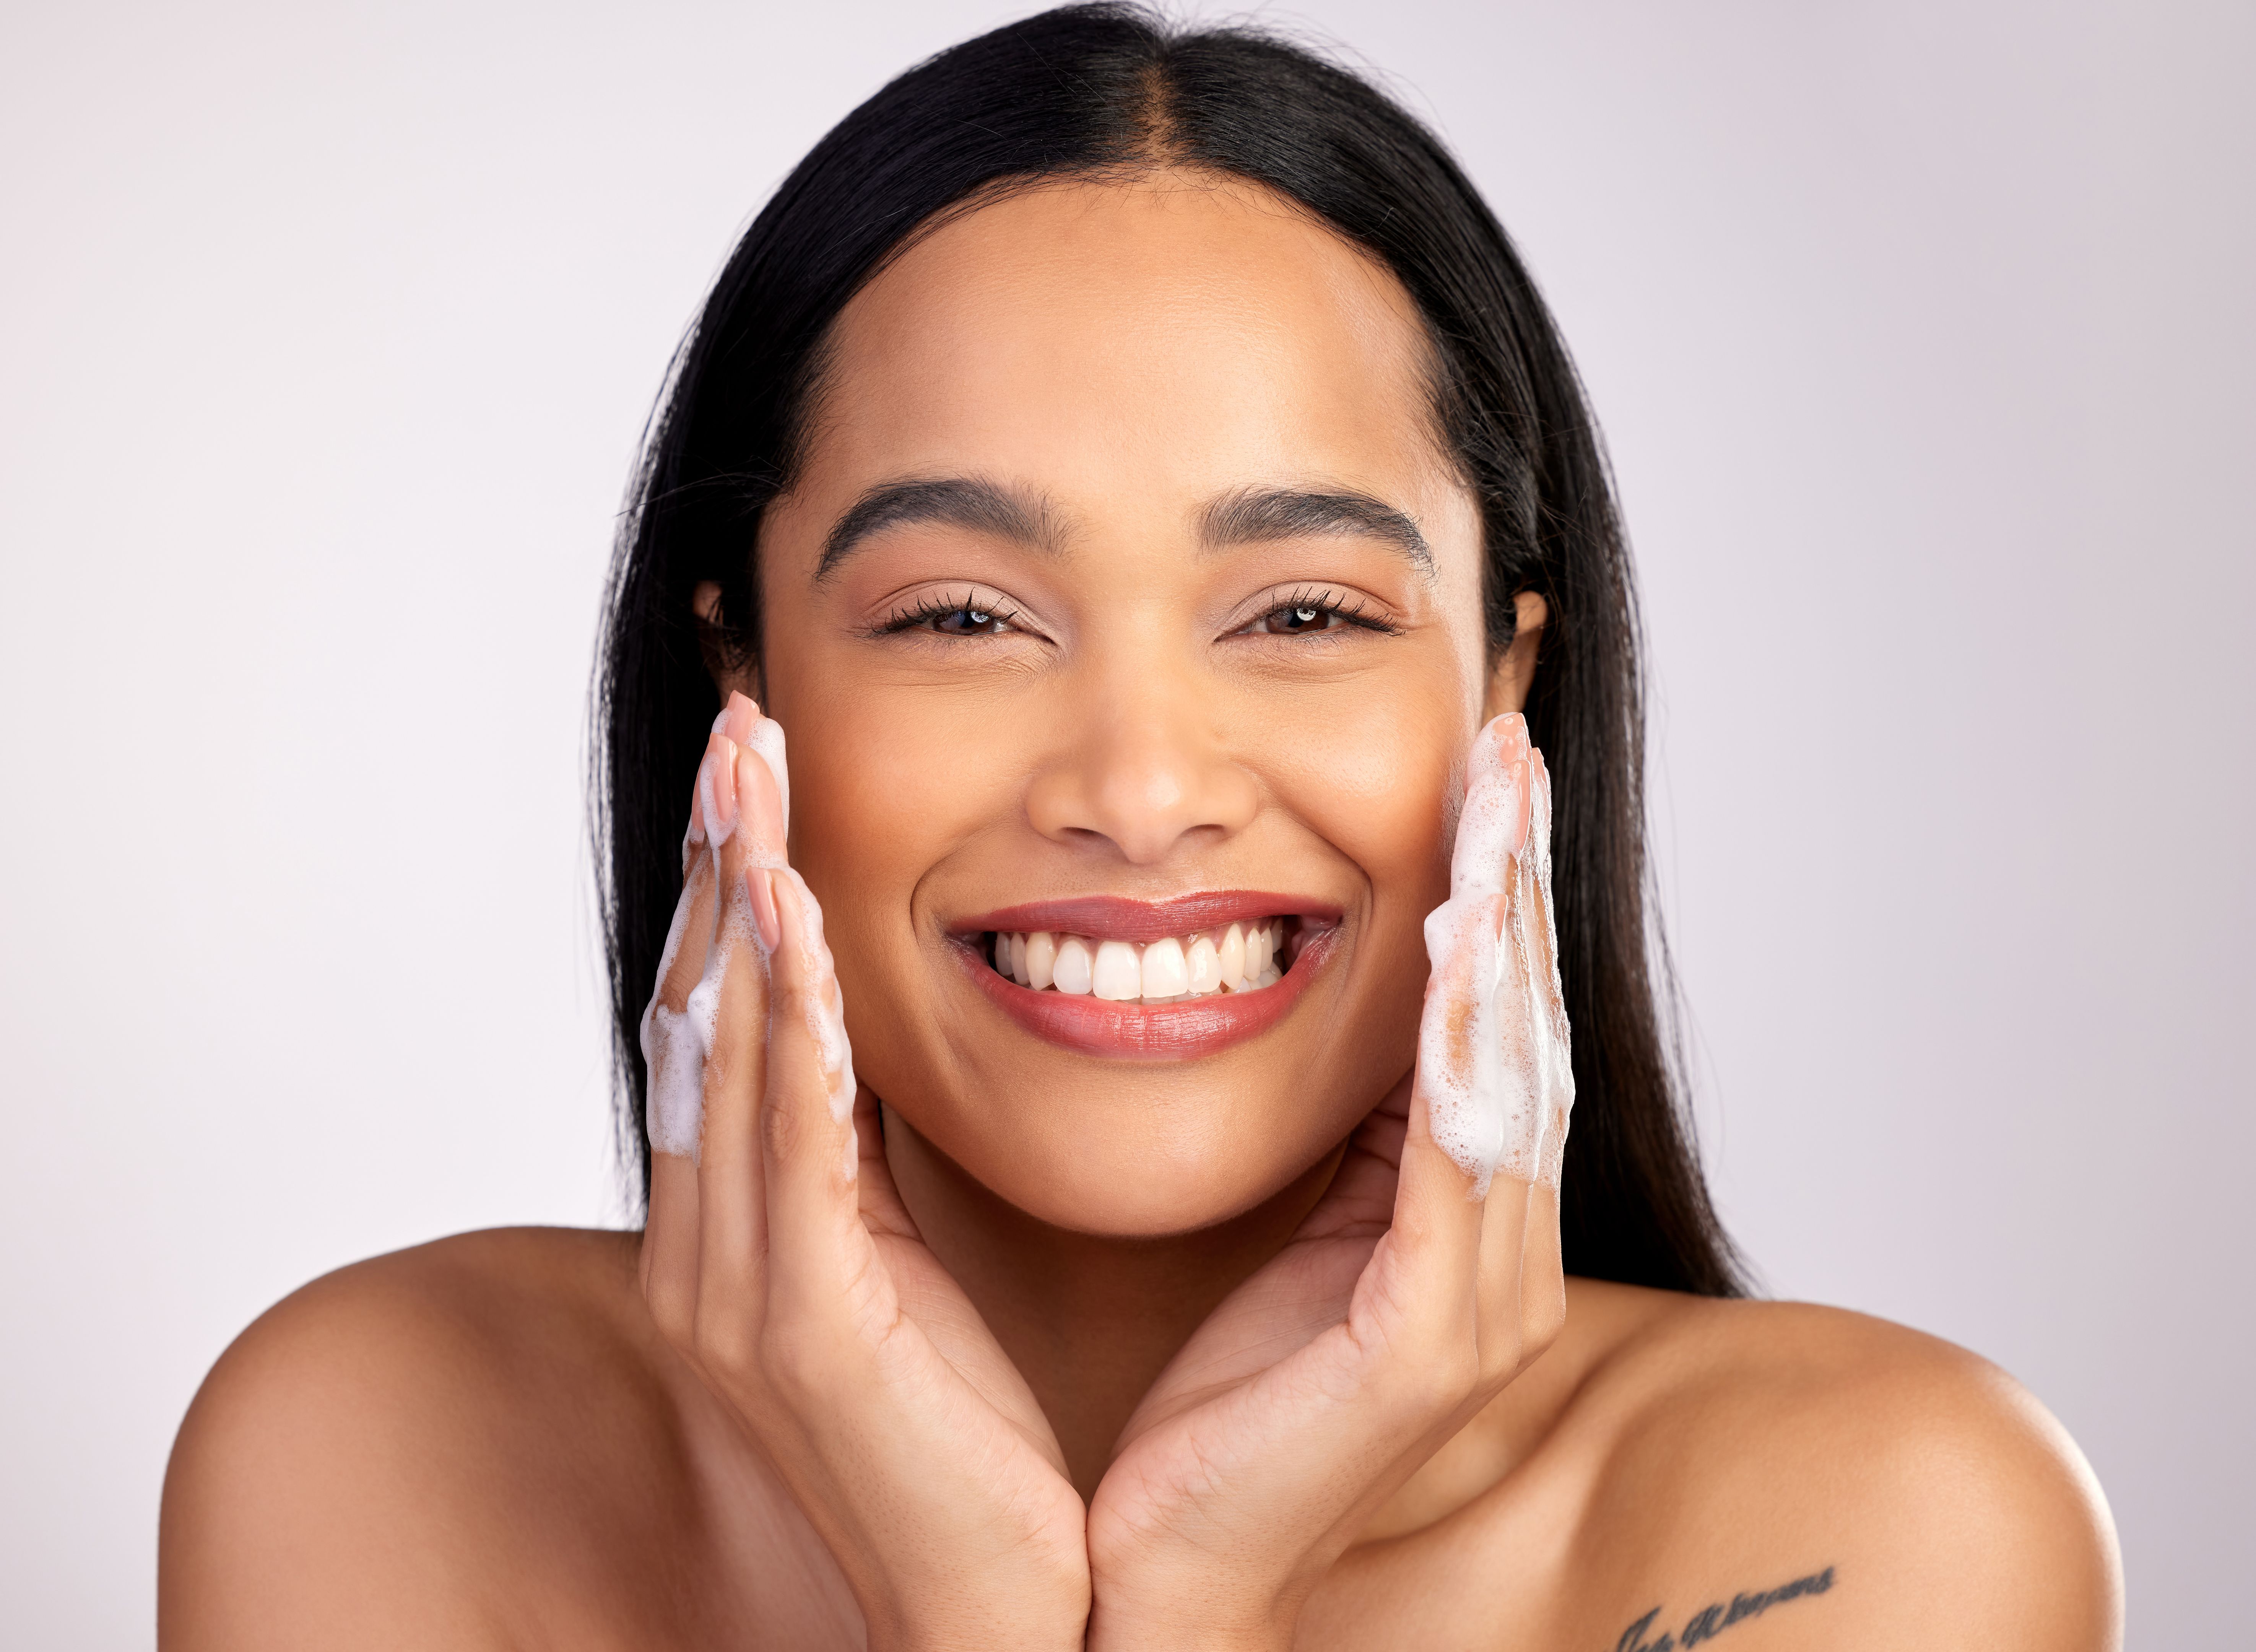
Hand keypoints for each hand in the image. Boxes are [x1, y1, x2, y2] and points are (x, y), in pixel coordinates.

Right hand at [638, 692, 1089, 1651]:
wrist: (999, 1610)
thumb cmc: (966, 1440)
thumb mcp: (908, 1271)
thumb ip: (865, 1169)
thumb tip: (870, 1045)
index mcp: (738, 1238)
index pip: (723, 1028)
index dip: (732, 891)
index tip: (757, 772)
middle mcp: (709, 1254)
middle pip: (702, 1016)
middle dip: (721, 862)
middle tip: (741, 727)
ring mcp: (736, 1293)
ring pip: (727, 1057)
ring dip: (741, 903)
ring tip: (755, 776)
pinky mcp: (796, 1329)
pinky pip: (785, 1144)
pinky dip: (783, 1022)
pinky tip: (787, 921)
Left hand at [1085, 712, 1574, 1650]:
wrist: (1165, 1567)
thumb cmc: (1211, 1402)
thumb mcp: (1290, 1236)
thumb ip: (1342, 1145)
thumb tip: (1344, 1015)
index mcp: (1467, 1233)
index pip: (1493, 1034)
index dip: (1496, 901)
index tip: (1486, 778)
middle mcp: (1503, 1260)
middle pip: (1522, 1031)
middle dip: (1517, 882)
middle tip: (1509, 749)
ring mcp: (1482, 1303)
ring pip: (1506, 1072)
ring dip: (1503, 926)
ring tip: (1496, 799)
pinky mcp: (1430, 1338)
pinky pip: (1456, 1155)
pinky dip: (1461, 1037)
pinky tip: (1456, 933)